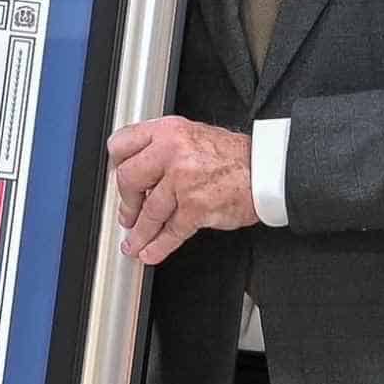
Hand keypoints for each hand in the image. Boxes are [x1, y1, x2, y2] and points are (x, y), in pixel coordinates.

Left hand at [106, 116, 257, 266]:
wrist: (266, 170)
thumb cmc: (234, 156)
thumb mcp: (192, 135)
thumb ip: (163, 147)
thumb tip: (139, 170)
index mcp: (168, 130)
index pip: (122, 144)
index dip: (116, 165)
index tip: (117, 179)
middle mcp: (172, 152)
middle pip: (128, 179)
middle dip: (125, 202)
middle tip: (127, 214)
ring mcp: (183, 181)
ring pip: (148, 212)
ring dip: (139, 233)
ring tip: (135, 242)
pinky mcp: (196, 208)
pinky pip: (170, 231)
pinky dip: (158, 247)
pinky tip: (151, 252)